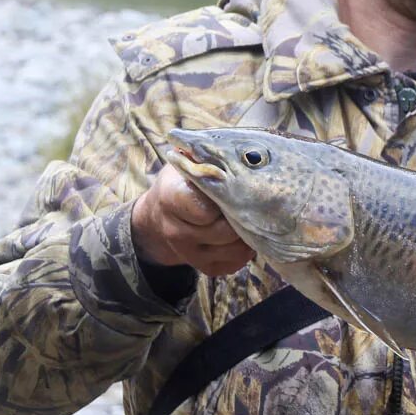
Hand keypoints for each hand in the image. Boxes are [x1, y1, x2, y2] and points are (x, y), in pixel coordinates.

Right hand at [132, 163, 254, 275]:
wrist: (160, 214)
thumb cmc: (183, 179)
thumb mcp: (188, 159)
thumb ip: (208, 154)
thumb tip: (245, 146)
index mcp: (171, 198)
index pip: (206, 207)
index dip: (226, 196)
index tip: (235, 185)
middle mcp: (176, 231)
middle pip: (224, 231)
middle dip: (243, 216)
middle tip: (254, 202)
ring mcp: (189, 253)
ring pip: (234, 249)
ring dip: (249, 234)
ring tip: (251, 216)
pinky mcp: (204, 268)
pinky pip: (236, 264)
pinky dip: (247, 250)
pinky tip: (245, 232)